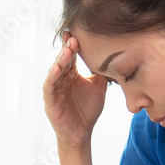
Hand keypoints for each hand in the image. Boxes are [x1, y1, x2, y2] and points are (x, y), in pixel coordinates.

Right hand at [43, 32, 108, 150]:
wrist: (82, 132)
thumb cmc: (89, 109)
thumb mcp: (99, 86)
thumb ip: (102, 71)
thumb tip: (115, 56)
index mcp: (71, 74)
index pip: (72, 56)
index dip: (74, 45)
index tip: (78, 32)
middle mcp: (61, 79)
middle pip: (63, 60)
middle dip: (68, 49)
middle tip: (74, 38)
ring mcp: (54, 90)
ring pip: (55, 71)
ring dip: (60, 60)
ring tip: (67, 50)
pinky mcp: (50, 101)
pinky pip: (49, 87)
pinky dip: (51, 77)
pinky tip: (56, 68)